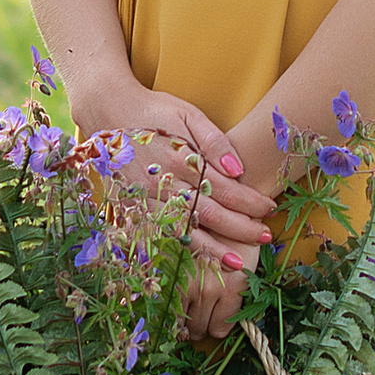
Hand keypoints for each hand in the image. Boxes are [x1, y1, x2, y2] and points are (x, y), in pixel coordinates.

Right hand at [104, 88, 273, 333]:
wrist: (106, 111)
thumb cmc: (154, 112)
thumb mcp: (188, 115)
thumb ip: (214, 141)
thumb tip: (239, 170)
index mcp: (182, 159)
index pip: (225, 188)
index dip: (249, 202)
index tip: (268, 209)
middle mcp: (164, 183)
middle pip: (209, 214)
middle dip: (240, 229)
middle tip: (265, 237)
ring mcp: (146, 198)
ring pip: (184, 231)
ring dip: (212, 250)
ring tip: (236, 262)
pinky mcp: (132, 208)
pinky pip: (158, 234)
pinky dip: (178, 250)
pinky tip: (195, 261)